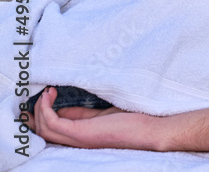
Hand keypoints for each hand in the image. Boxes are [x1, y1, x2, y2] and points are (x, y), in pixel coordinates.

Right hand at [29, 87, 161, 150]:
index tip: (46, 94)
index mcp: (81, 136)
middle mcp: (76, 140)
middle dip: (34, 115)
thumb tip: (65, 106)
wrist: (149, 129)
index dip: (44, 113)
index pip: (54, 128)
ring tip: (46, 91)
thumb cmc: (131, 120)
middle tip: (36, 95)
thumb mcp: (103, 114)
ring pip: (44, 129)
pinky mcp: (81, 133)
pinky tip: (50, 95)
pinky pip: (53, 124)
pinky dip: (46, 110)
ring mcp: (77, 138)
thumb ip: (85, 114)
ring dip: (39, 109)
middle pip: (43, 132)